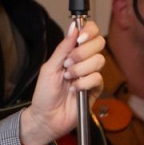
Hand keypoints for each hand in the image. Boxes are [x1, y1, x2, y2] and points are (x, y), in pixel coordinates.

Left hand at [19, 21, 104, 144]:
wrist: (46, 117)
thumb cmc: (45, 93)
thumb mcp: (49, 67)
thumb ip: (63, 48)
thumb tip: (74, 27)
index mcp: (72, 53)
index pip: (90, 33)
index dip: (89, 31)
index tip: (80, 38)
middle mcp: (84, 61)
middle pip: (99, 44)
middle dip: (82, 52)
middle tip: (68, 63)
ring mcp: (91, 74)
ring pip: (99, 61)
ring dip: (80, 69)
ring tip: (68, 78)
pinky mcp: (95, 89)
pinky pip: (97, 78)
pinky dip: (84, 83)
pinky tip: (74, 89)